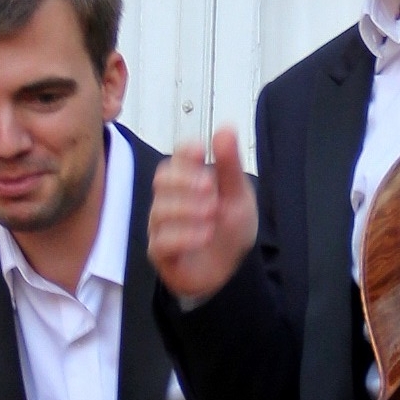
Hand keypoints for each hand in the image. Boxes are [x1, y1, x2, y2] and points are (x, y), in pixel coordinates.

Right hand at [148, 130, 258, 302]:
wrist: (234, 272)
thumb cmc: (230, 230)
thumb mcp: (238, 196)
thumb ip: (229, 165)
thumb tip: (226, 128)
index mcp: (189, 182)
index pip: (177, 158)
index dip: (185, 152)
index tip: (200, 151)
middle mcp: (170, 201)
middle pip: (161, 179)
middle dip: (185, 180)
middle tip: (211, 188)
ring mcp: (162, 227)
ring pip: (160, 210)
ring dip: (188, 209)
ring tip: (212, 214)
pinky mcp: (161, 253)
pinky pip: (161, 241)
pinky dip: (183, 236)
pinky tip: (204, 235)